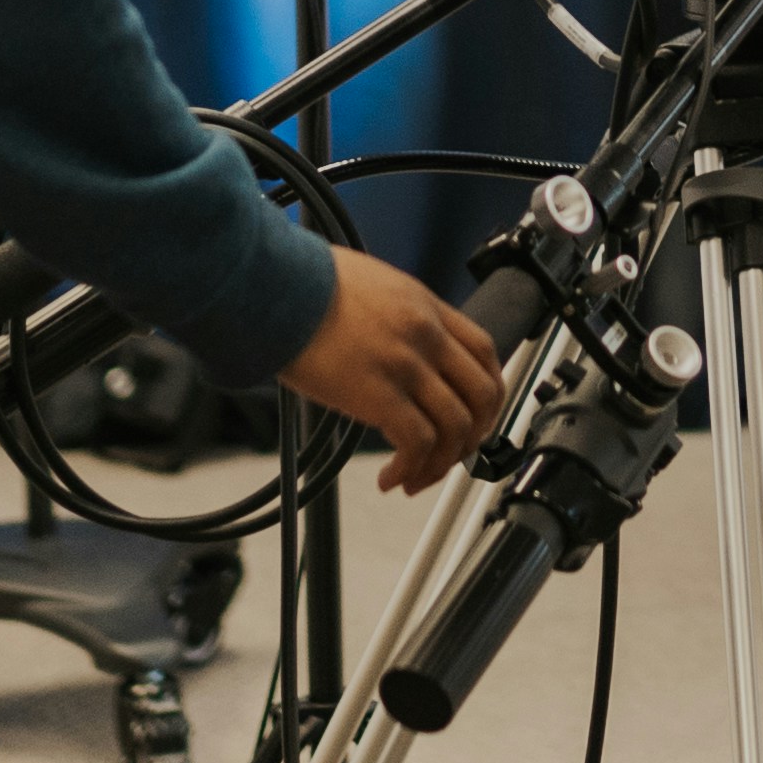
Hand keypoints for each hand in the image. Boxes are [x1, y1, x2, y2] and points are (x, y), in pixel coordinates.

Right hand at [277, 247, 507, 495]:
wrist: (273, 284)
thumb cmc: (306, 283)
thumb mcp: (373, 286)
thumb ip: (398, 316)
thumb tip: (401, 348)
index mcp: (426, 306)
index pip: (485, 351)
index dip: (489, 392)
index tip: (476, 415)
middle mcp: (425, 334)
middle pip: (482, 394)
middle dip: (474, 435)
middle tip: (451, 454)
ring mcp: (405, 364)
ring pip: (456, 426)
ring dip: (441, 464)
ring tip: (415, 477)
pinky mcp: (378, 393)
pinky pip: (417, 444)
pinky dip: (411, 469)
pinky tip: (391, 478)